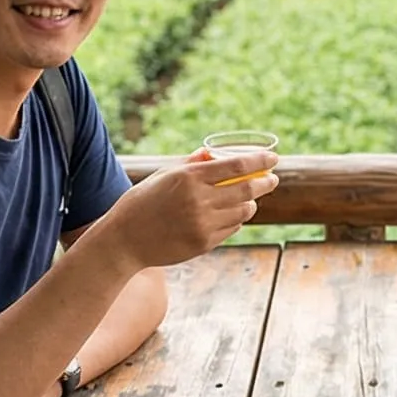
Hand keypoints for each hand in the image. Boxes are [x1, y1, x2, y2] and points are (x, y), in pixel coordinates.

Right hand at [88, 150, 280, 270]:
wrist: (124, 241)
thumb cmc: (142, 203)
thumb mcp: (163, 175)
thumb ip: (191, 164)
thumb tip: (214, 153)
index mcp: (189, 178)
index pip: (236, 165)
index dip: (260, 160)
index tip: (273, 158)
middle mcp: (199, 200)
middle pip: (247, 188)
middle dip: (266, 182)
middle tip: (272, 179)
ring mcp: (203, 224)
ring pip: (243, 211)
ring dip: (250, 203)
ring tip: (248, 199)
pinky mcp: (204, 243)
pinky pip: (232, 228)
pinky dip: (236, 220)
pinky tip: (231, 216)